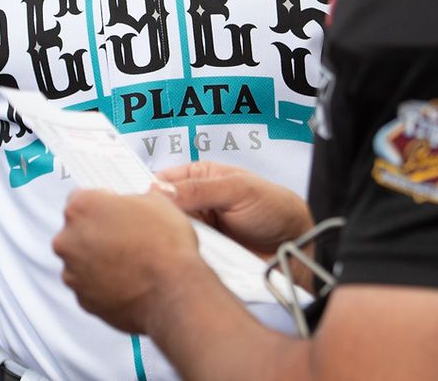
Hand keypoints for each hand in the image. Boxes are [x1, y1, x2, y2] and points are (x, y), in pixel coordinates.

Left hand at [53, 188, 204, 334]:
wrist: (174, 293)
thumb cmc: (165, 247)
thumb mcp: (157, 202)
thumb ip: (136, 198)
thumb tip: (139, 203)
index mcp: (82, 208)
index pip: (80, 197)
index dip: (101, 201)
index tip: (114, 209)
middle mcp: (69, 240)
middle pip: (77, 230)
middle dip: (98, 231)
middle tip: (126, 235)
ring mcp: (73, 273)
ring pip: (82, 259)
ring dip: (100, 258)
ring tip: (132, 260)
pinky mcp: (82, 300)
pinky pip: (89, 285)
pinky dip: (104, 282)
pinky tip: (128, 279)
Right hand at [157, 161, 312, 259]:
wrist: (296, 247)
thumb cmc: (275, 208)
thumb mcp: (238, 190)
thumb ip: (200, 189)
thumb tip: (162, 190)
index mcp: (201, 176)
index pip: (164, 179)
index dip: (151, 191)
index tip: (141, 204)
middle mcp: (196, 202)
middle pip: (163, 210)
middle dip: (160, 220)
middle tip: (158, 228)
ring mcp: (199, 229)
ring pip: (170, 235)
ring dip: (172, 241)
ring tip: (177, 245)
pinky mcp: (204, 254)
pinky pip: (184, 256)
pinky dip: (184, 259)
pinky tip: (186, 260)